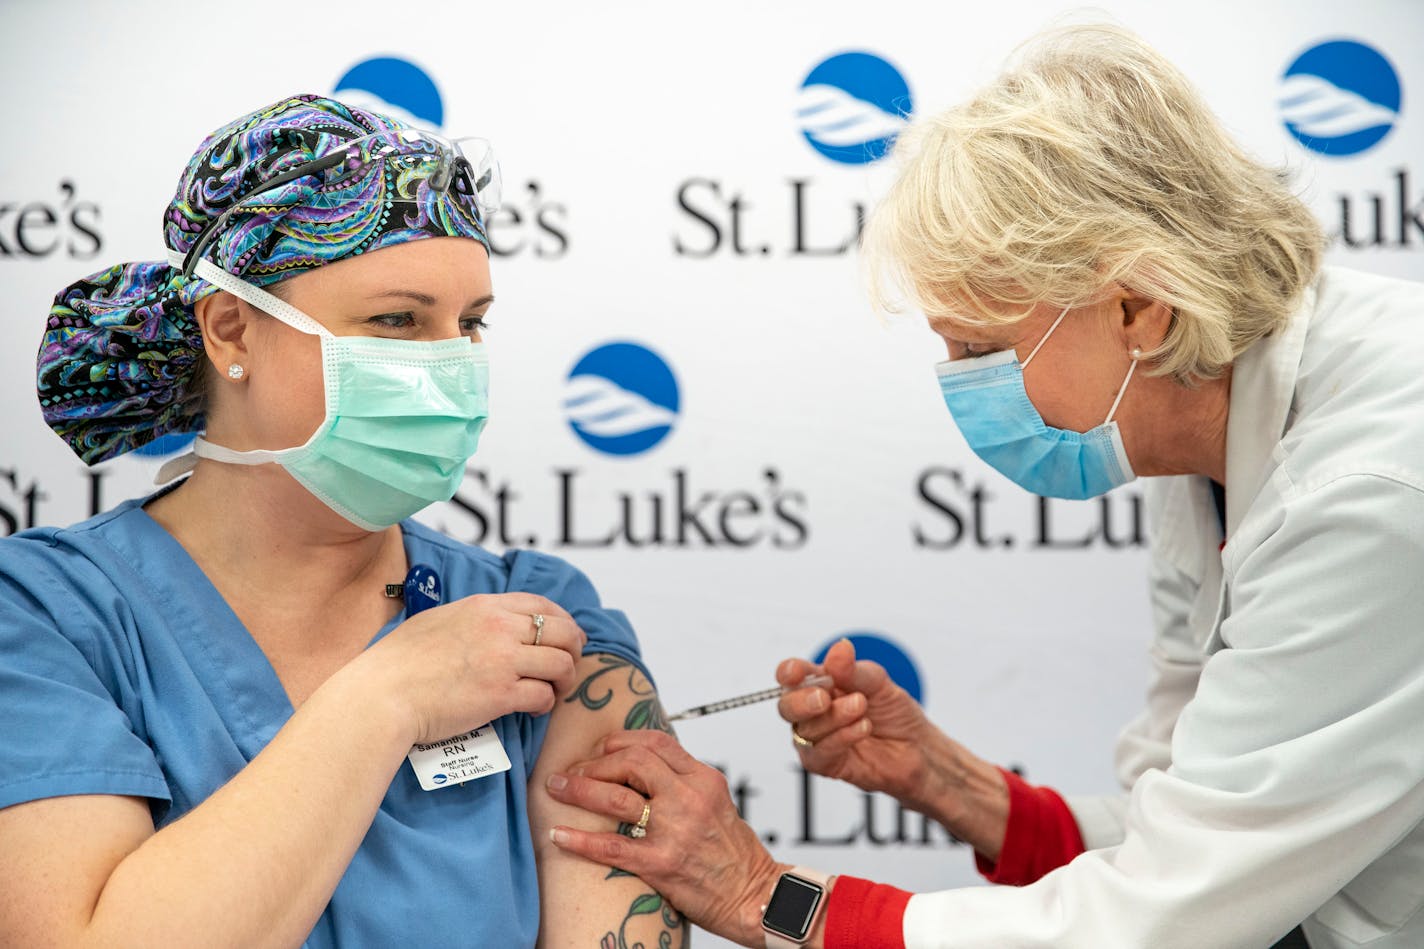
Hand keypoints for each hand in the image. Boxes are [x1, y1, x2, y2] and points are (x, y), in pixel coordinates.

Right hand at [358, 592, 586, 745]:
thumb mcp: (438, 620)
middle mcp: (499, 627)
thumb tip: (488, 624)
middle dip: (574, 650)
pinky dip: (546, 704)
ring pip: (561, 664)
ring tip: (553, 690)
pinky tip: (534, 708)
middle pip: (563, 632)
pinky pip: (544, 696)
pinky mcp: (501, 695)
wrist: (383, 694)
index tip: (569, 636)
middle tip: (567, 667)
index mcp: (484, 606)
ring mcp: (503, 660)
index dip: (564, 621)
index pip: (542, 604)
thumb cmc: (399, 661)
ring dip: (564, 680)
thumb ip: (471, 618)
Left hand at [545, 730, 785, 947]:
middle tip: (572, 772)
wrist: (756, 896)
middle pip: (631, 761)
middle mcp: (689, 797)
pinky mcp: (662, 863)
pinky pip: (611, 847)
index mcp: (704, 779)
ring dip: (579, 789)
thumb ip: (684, 784)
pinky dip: (580, 840)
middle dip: (594, 763)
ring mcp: (675, 830)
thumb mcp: (717, 803)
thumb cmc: (736, 855)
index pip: (656, 742)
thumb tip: (642, 770)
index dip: (620, 740)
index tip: (599, 749)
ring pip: (616, 797)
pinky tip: (559, 835)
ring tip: (556, 788)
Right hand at [778, 639, 940, 809]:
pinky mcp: (827, 763)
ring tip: (860, 707)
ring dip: (834, 717)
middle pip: (787, 706)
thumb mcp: (878, 683)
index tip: (796, 672)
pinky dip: (841, 738)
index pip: (792, 676)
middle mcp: (814, 711)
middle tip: (825, 697)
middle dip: (802, 701)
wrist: (917, 747)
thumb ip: (854, 670)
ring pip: (806, 729)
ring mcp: (819, 738)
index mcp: (820, 684)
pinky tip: (861, 728)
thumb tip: (840, 648)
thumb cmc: (894, 713)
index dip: (789, 673)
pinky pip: (821, 753)